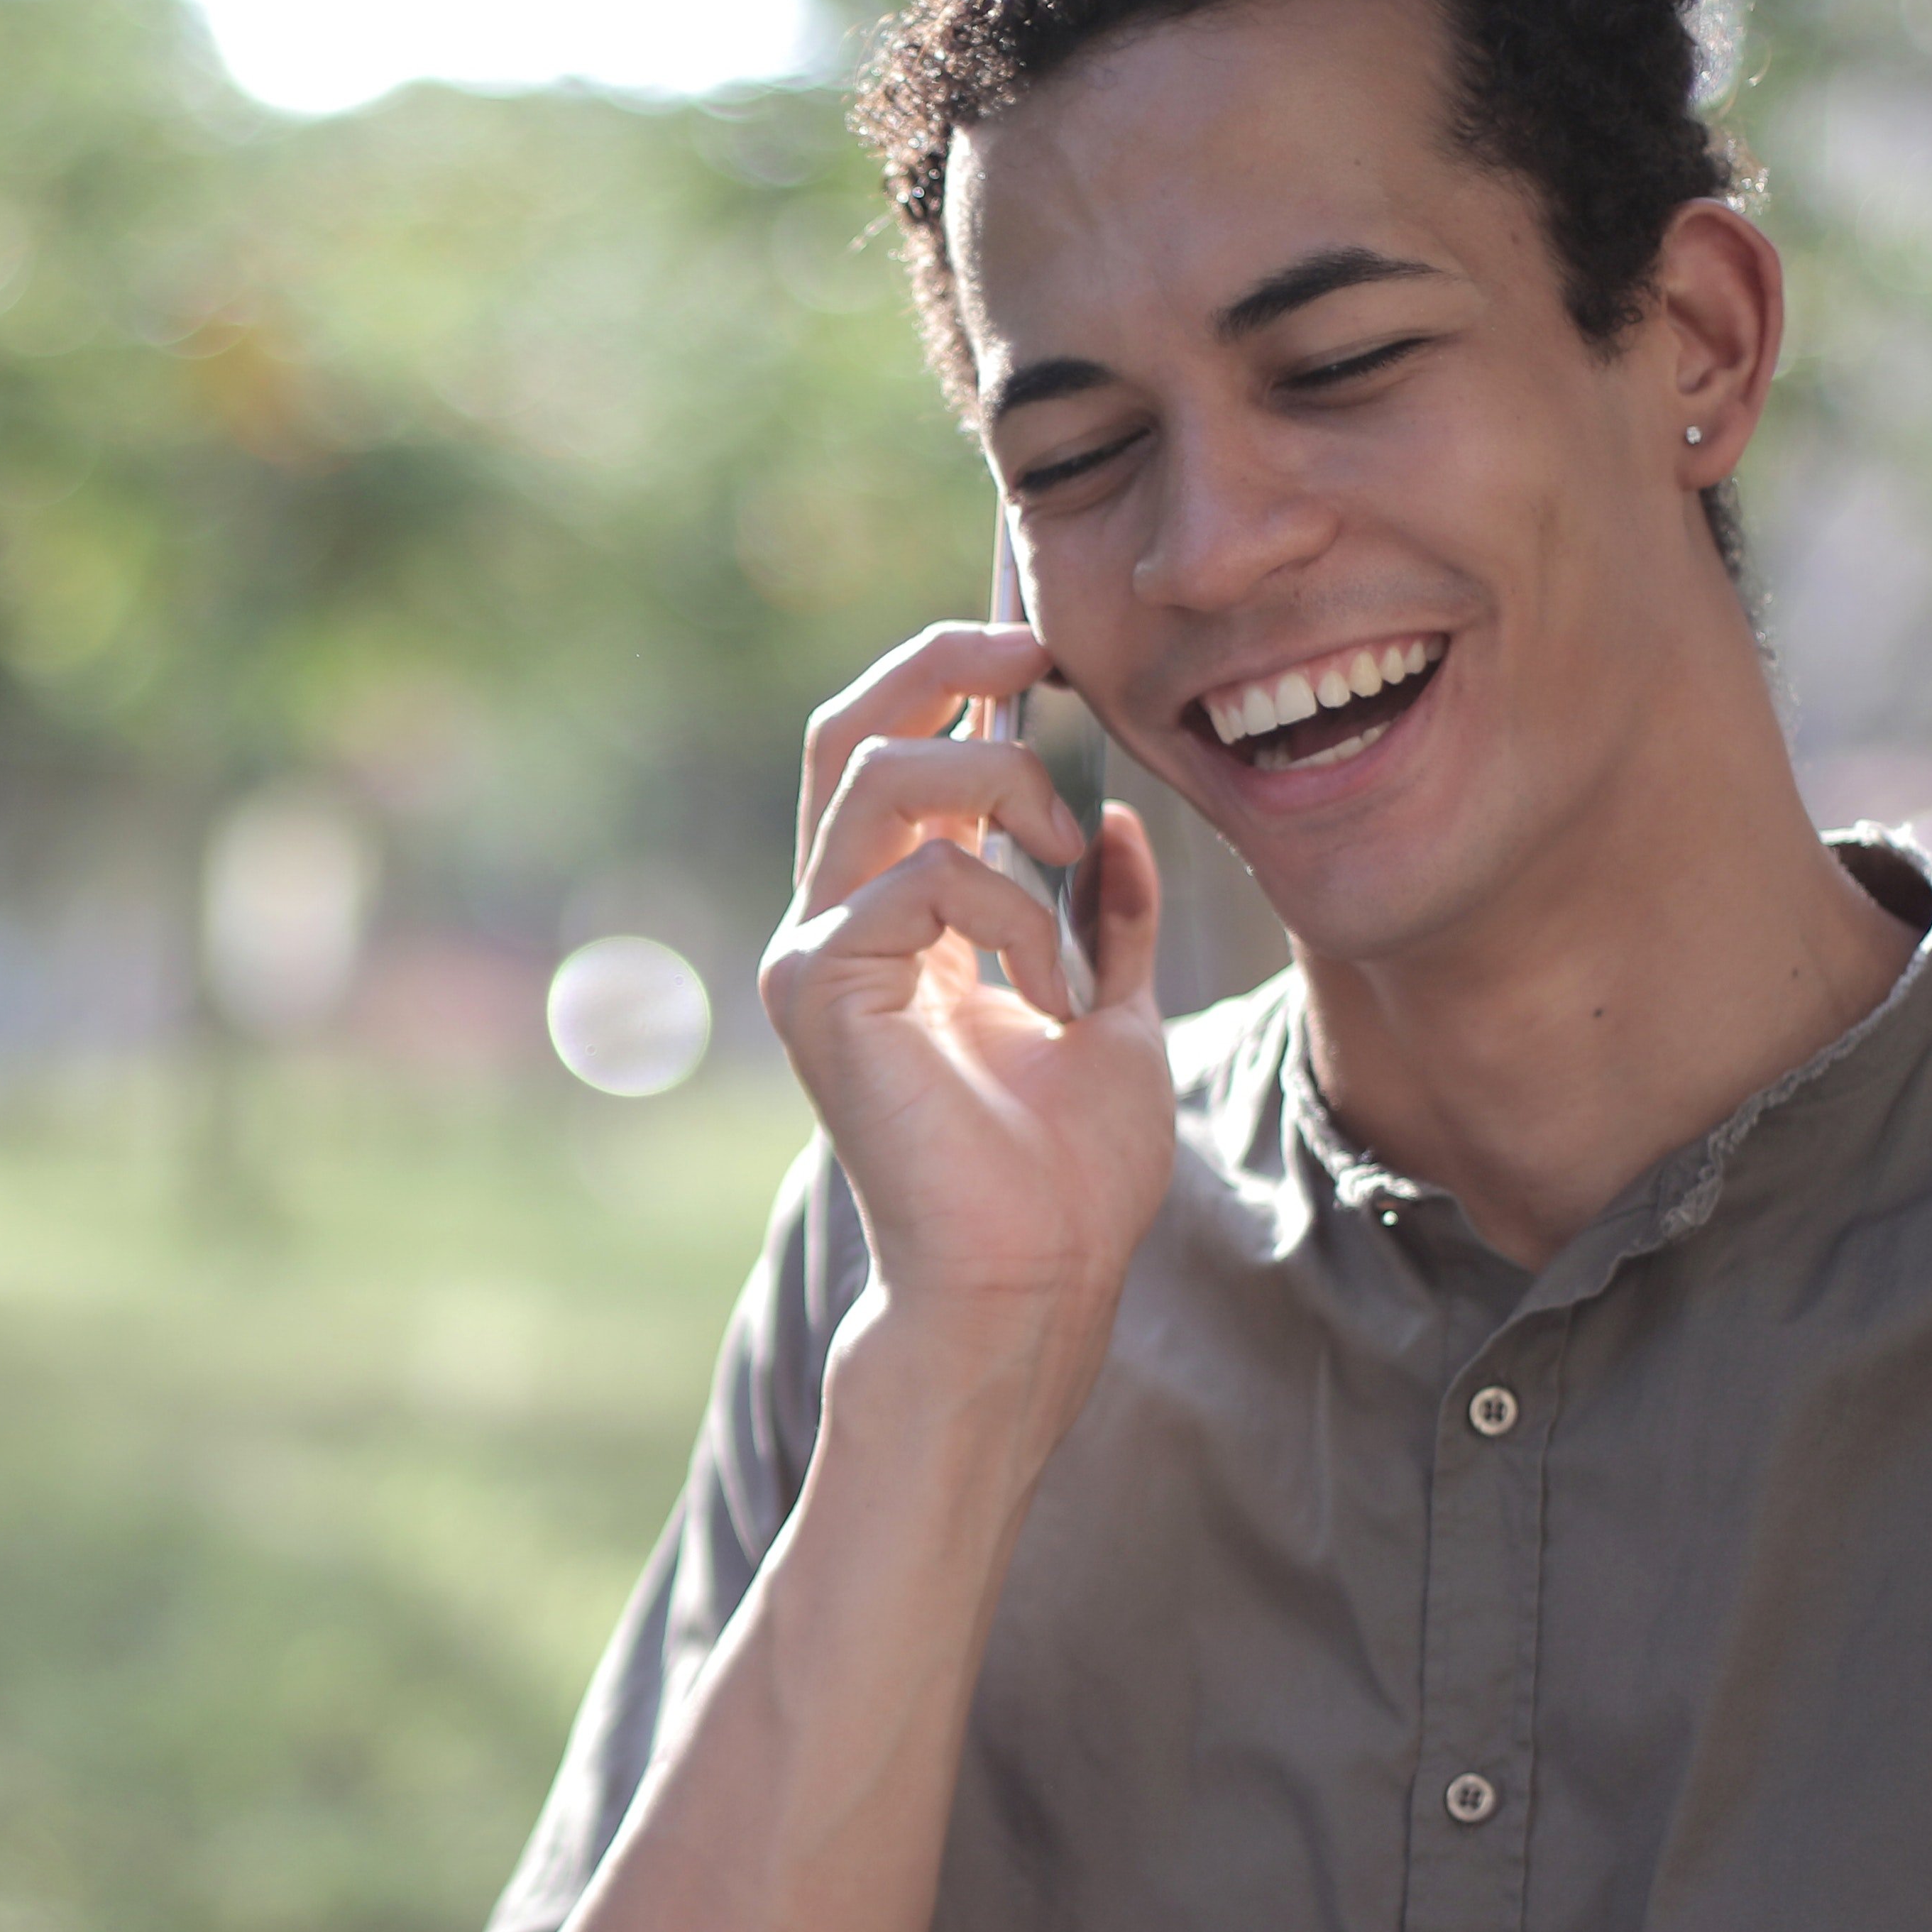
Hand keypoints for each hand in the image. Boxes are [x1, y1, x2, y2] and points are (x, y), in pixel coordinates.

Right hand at [763, 626, 1172, 1431]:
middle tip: (1038, 652)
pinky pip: (923, 878)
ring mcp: (815, 952)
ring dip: (1000, 782)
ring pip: (881, 774)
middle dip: (941, 663)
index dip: (960, 680)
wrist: (1033, 1278)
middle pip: (850, 729)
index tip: (1055, 661)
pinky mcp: (817, 988)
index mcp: (898, 919)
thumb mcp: (1111, 1009)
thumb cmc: (1066, 1172)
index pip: (898, 752)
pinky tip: (1051, 990)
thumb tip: (1117, 822)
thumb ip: (1103, 916)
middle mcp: (837, 921)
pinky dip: (1013, 910)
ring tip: (1073, 853)